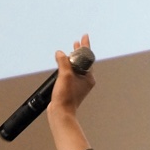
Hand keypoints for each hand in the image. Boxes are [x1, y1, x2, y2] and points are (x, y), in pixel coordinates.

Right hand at [45, 34, 95, 149]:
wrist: (61, 113)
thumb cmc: (66, 98)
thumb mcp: (65, 76)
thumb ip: (63, 62)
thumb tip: (60, 53)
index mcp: (88, 77)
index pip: (88, 57)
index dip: (85, 46)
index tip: (84, 36)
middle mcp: (85, 80)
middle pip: (83, 61)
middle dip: (79, 51)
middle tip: (77, 41)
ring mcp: (78, 84)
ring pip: (76, 67)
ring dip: (73, 58)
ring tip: (71, 49)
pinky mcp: (71, 87)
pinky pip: (71, 73)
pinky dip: (68, 66)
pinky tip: (63, 63)